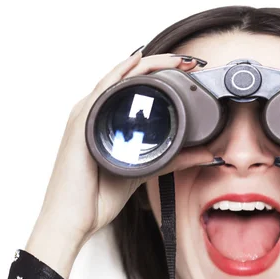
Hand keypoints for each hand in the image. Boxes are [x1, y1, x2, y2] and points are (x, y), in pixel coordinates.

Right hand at [26, 51, 215, 278]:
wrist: (73, 219)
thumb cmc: (97, 197)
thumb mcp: (144, 172)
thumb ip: (173, 160)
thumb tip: (206, 154)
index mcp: (106, 121)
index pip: (134, 89)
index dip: (161, 76)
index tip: (189, 73)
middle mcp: (94, 113)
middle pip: (128, 78)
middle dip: (159, 65)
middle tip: (187, 61)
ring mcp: (85, 116)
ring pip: (117, 78)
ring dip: (146, 65)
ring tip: (173, 60)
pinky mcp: (80, 123)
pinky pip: (102, 90)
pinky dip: (120, 73)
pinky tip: (137, 64)